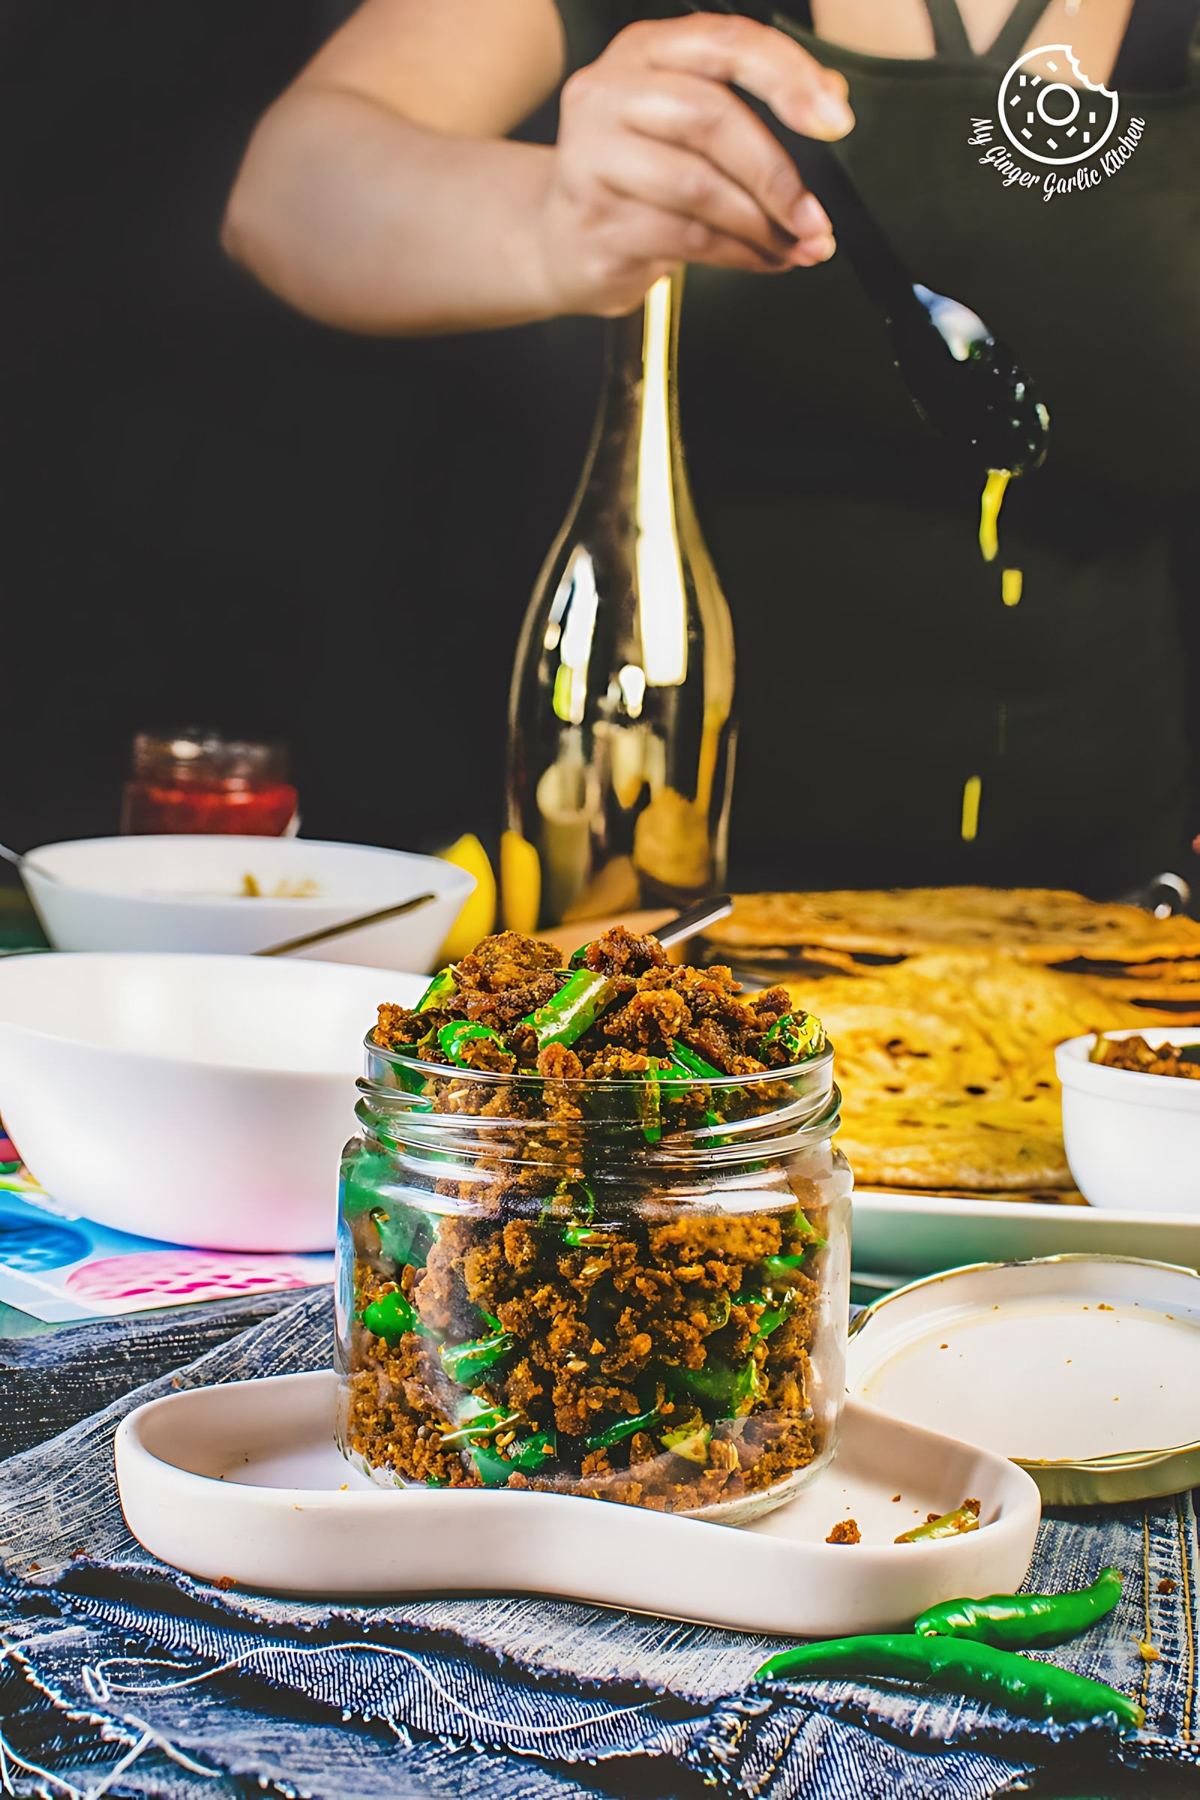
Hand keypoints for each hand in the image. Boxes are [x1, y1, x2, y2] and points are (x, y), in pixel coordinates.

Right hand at [530, 11, 853, 317]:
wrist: (558, 239)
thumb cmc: (635, 176)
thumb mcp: (686, 121)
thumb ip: (752, 100)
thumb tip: (831, 102)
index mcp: (642, 51)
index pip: (726, 43)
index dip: (787, 77)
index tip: (834, 121)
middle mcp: (607, 94)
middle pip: (711, 119)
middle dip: (777, 174)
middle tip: (815, 215)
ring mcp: (592, 159)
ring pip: (698, 188)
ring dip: (761, 224)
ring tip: (795, 244)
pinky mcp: (597, 223)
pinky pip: (686, 239)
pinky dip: (739, 254)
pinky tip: (762, 258)